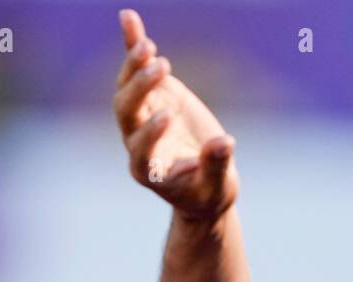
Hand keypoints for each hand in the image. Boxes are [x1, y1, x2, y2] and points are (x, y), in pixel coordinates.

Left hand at [112, 8, 237, 221]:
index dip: (151, 132)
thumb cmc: (208, 191)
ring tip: (147, 45)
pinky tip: (128, 18)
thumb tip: (225, 143)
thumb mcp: (216, 185)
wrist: (203, 184)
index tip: (167, 117)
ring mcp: (143, 116)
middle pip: (127, 113)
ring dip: (135, 65)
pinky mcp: (154, 96)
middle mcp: (137, 141)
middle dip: (140, 90)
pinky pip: (138, 69)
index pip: (141, 148)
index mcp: (148, 168)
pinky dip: (133, 45)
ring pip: (128, 89)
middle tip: (161, 68)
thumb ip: (216, 164)